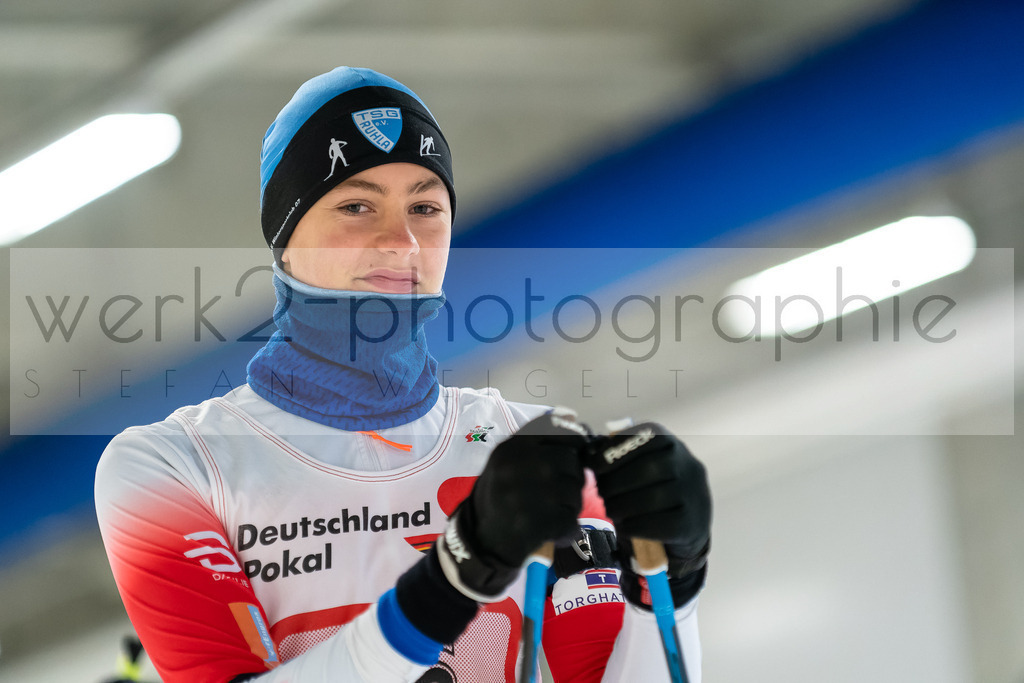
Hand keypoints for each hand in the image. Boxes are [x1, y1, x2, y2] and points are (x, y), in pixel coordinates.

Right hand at [436, 409, 589, 600]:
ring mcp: (529, 493)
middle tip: (558, 490)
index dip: (573, 438)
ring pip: (575, 490)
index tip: (575, 450)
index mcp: (511, 446)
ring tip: (553, 510)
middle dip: (572, 476)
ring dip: (571, 502)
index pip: (556, 428)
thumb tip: (573, 416)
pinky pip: (570, 517)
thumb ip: (538, 441)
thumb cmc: (497, 495)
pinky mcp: (537, 521)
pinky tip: (552, 526)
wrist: (478, 539)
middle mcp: (519, 464)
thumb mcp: (508, 461)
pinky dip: (567, 525)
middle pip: (571, 460)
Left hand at [587, 422, 711, 607]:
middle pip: (651, 467)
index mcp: (673, 446)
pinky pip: (660, 525)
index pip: (649, 434)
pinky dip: (635, 526)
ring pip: (655, 497)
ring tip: (611, 509)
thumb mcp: (639, 468)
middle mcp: (690, 466)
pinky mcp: (692, 524)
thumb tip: (589, 452)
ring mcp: (695, 495)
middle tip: (602, 492)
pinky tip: (624, 526)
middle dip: (617, 481)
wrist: (684, 528)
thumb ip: (616, 456)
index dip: (618, 447)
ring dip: (623, 505)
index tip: (595, 464)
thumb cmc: (652, 491)